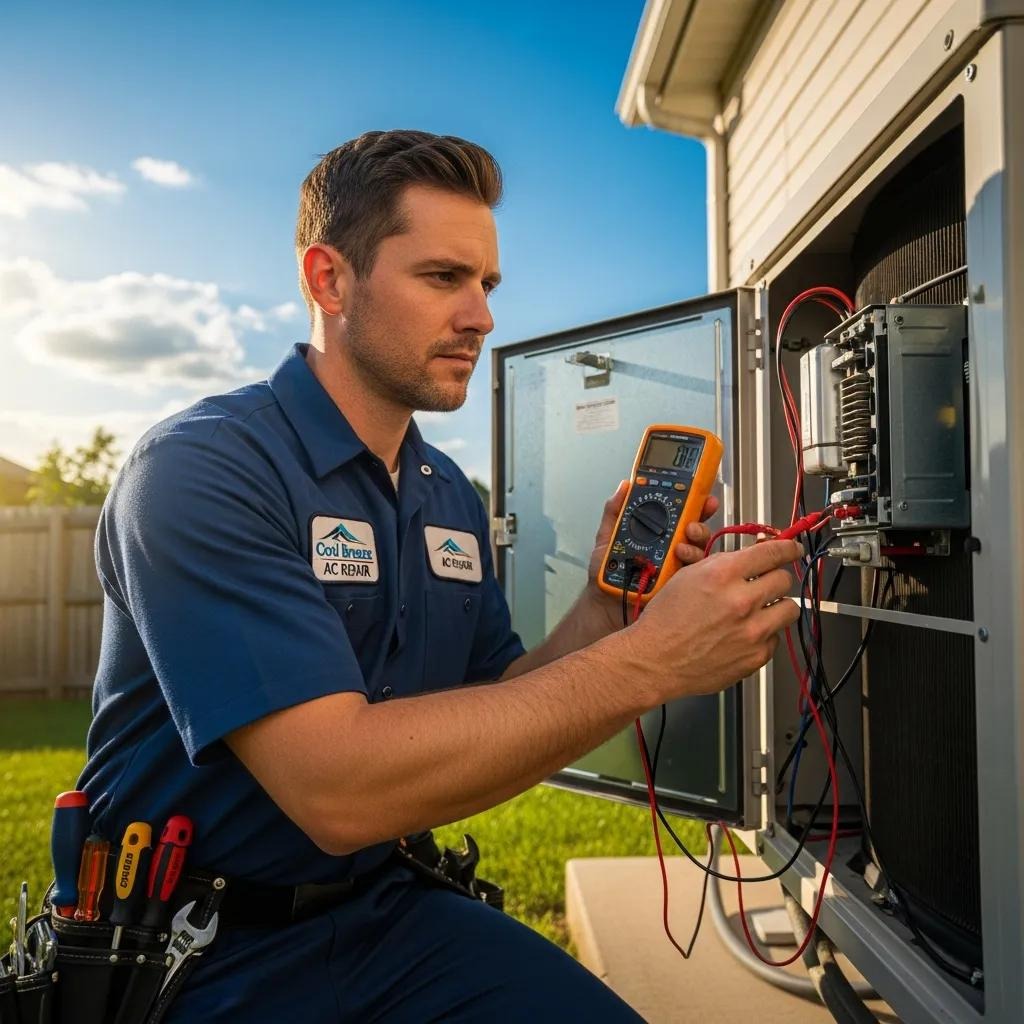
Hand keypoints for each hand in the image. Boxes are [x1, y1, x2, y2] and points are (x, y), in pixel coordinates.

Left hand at [582, 480, 719, 635]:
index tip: (704, 497)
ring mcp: (680, 570)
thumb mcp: (607, 537)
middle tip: (690, 526)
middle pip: (697, 534)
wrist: (605, 605)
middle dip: (699, 526)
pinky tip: (682, 567)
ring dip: (694, 548)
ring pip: (699, 554)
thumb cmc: (609, 573)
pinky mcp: (681, 589)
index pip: (684, 515)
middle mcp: (674, 550)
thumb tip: (624, 487)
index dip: (697, 504)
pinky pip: (696, 578)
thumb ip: (614, 511)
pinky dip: (694, 571)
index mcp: (661, 535)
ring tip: (680, 548)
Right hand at [625, 539, 801, 702]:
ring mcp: (752, 631)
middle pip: (784, 580)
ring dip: (776, 607)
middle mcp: (741, 601)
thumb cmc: (665, 621)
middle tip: (764, 585)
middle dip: (775, 579)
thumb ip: (723, 564)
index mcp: (723, 575)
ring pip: (790, 609)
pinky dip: (763, 635)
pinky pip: (775, 638)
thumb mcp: (688, 576)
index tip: (792, 549)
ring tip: (757, 612)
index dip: (787, 548)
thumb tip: (750, 557)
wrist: (655, 660)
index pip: (772, 552)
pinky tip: (742, 635)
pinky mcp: (755, 656)